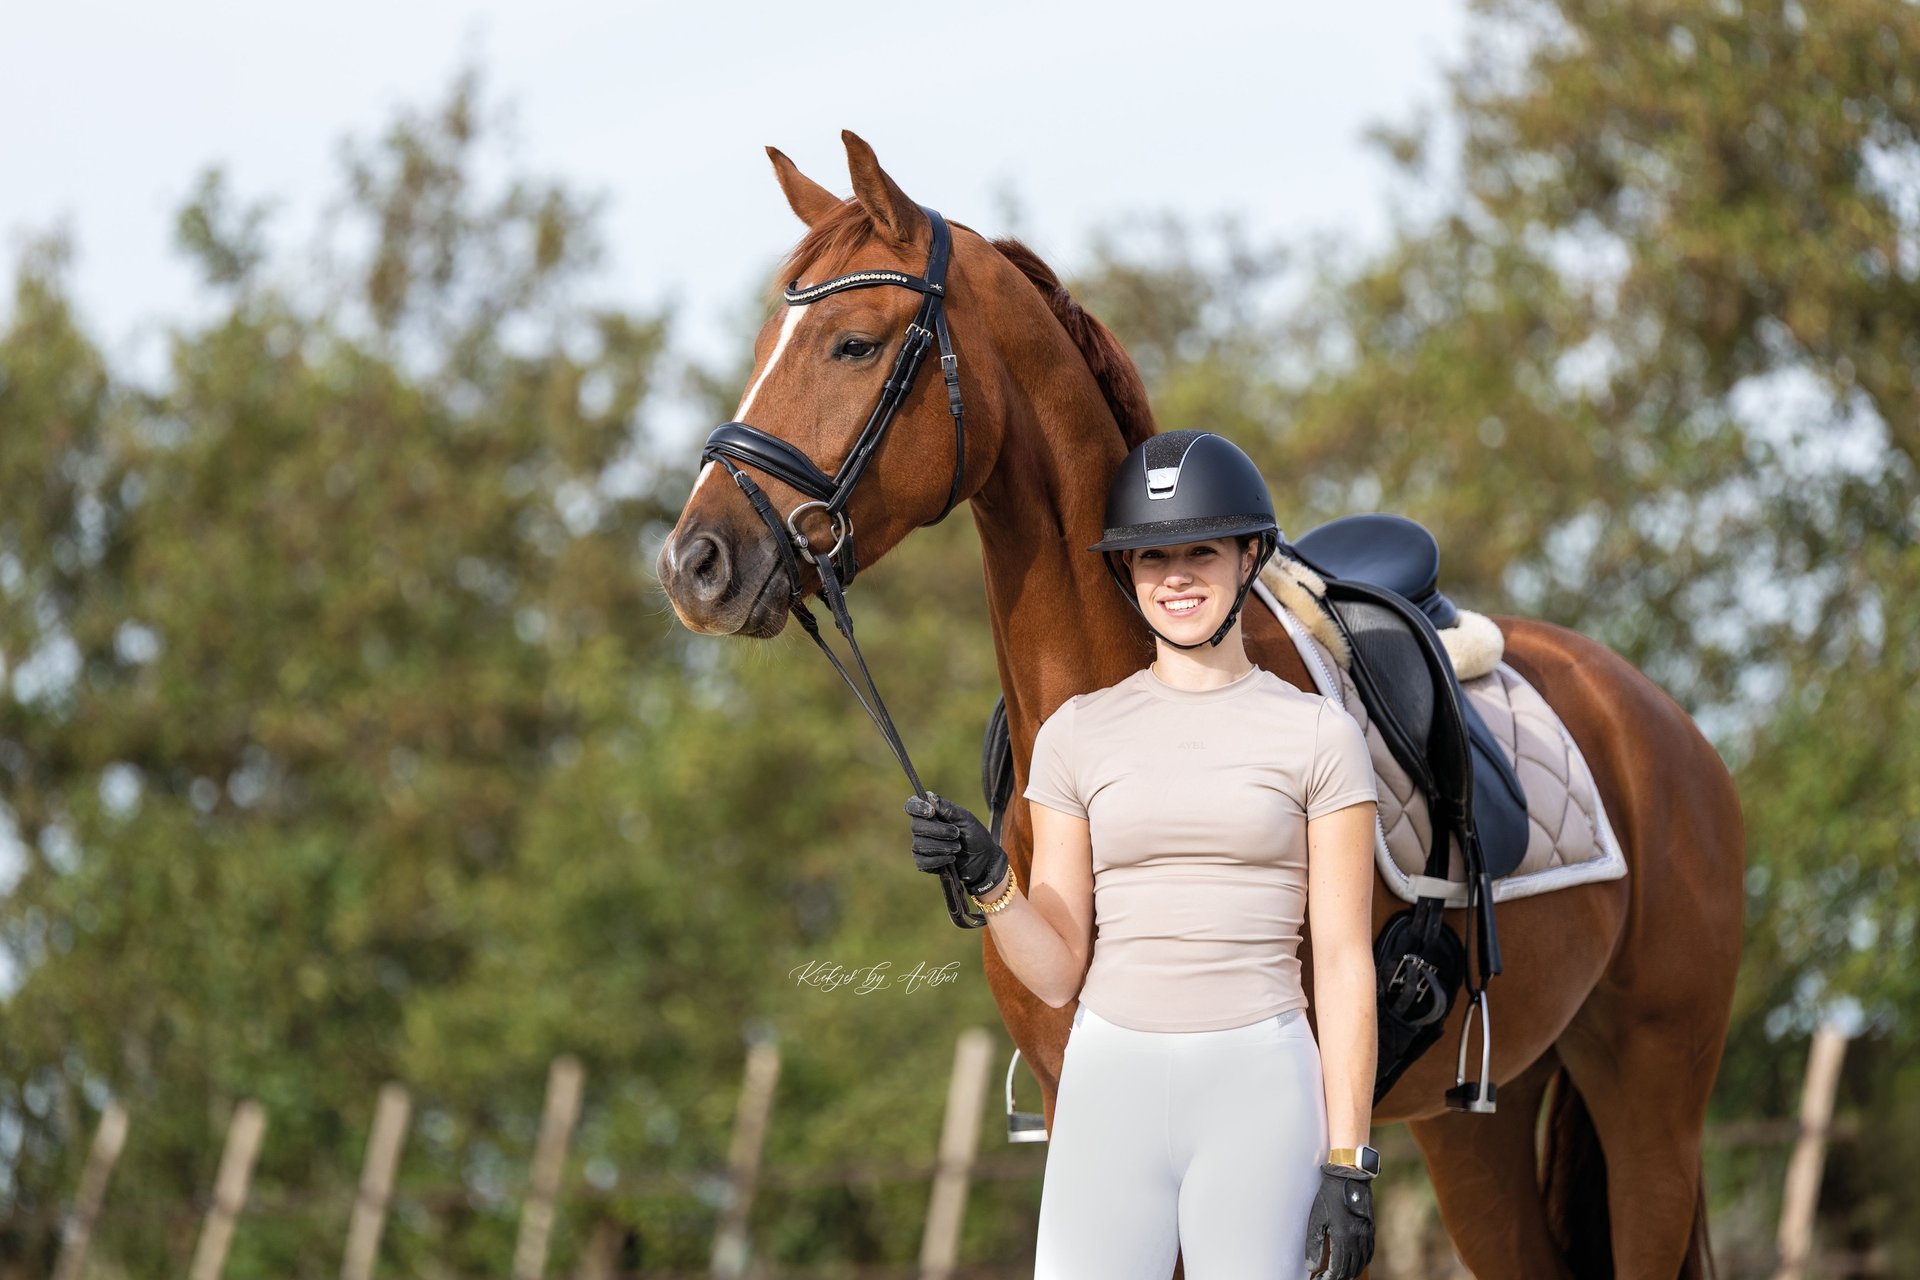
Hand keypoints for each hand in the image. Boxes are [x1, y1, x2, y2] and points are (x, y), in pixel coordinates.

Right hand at [904, 791, 1008, 897]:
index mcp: (930, 814)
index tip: (931, 812)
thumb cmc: (974, 836)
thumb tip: (930, 796)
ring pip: (919, 845)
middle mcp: (922, 829)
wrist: (983, 860)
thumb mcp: (966, 819)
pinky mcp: (924, 863)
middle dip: (938, 831)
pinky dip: (938, 860)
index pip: (912, 806)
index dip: (917, 808)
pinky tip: (951, 859)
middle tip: (957, 833)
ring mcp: (921, 846)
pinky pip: (922, 861)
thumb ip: (948, 809)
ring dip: (942, 846)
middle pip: (916, 826)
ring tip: (958, 847)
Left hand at [1305, 1163, 1374, 1279]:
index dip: (1328, 1278)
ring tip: (1339, 1275)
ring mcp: (1366, 1235)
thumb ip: (1314, 1245)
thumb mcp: (1316, 1219)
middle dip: (1338, 1278)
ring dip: (1349, 1272)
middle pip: (1349, 1269)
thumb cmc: (1329, 1196)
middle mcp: (1357, 1239)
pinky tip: (1354, 1263)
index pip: (1337, 1269)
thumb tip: (1312, 1267)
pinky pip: (1368, 1253)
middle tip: (1326, 1279)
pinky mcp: (1370, 1229)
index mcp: (1343, 1238)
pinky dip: (1361, 1263)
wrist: (1349, 1176)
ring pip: (1360, 1263)